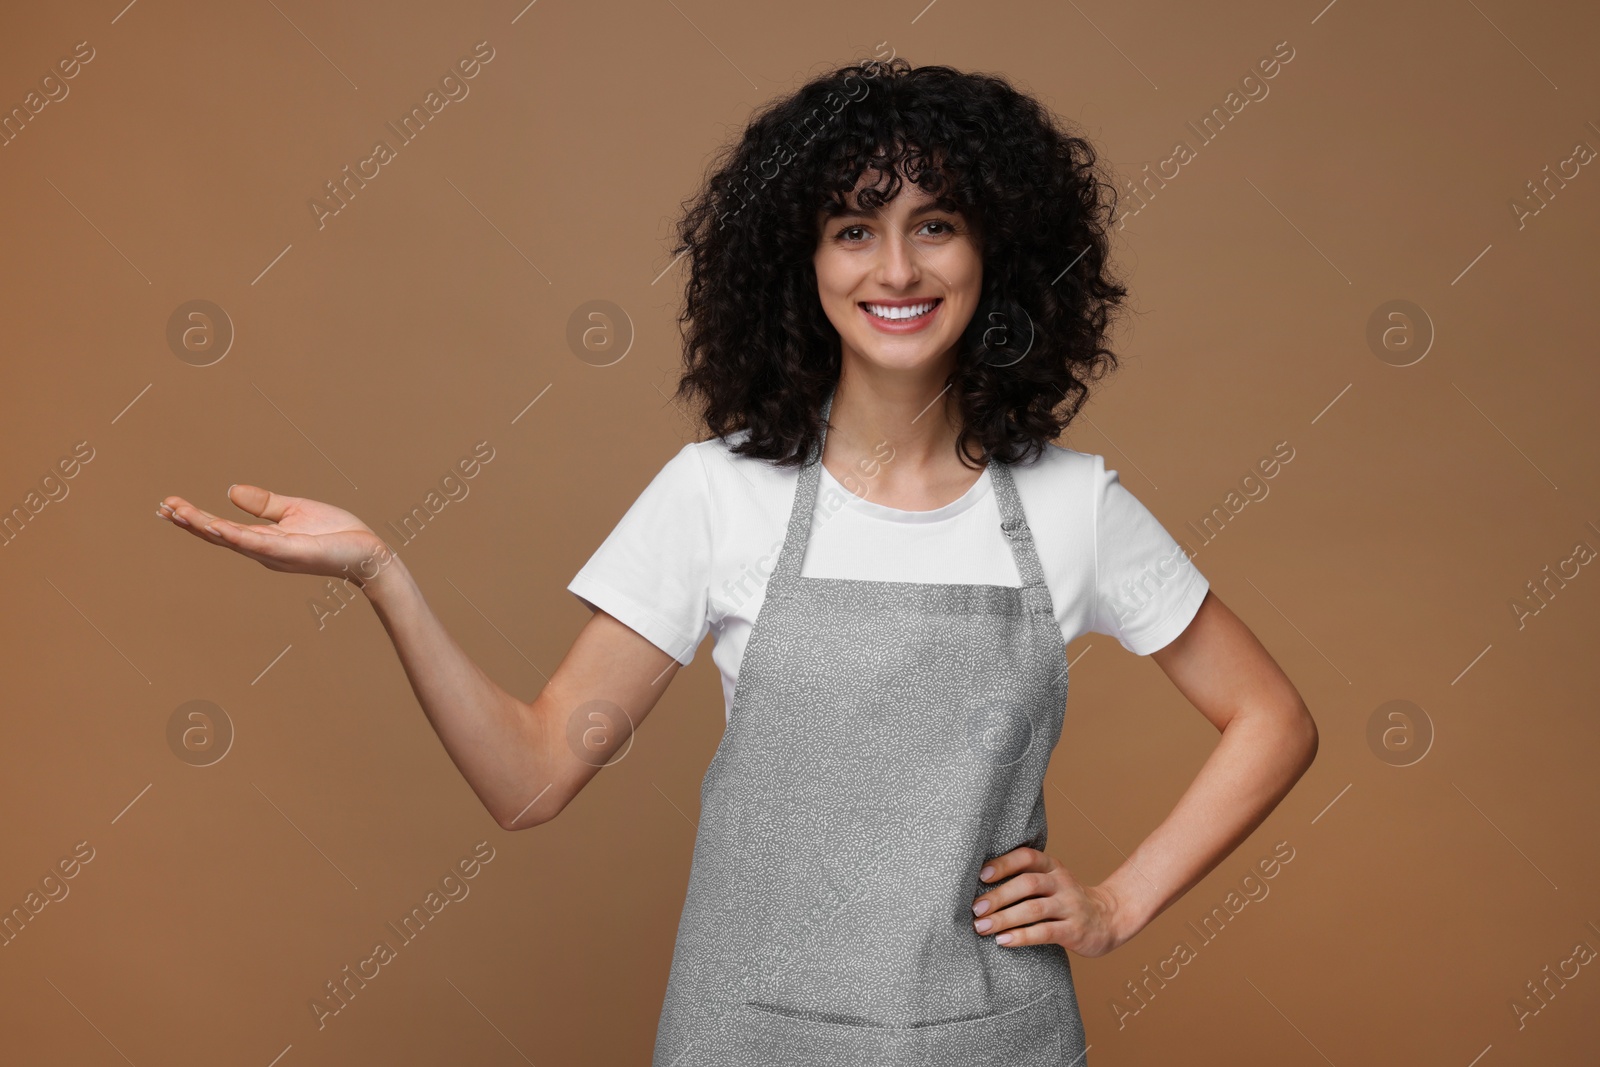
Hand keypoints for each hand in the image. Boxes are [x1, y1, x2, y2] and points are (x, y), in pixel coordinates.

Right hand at [157, 484, 395, 586]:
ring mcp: (275, 554)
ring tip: (177, 513)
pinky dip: (236, 536)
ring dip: (204, 527)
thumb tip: (230, 490)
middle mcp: (263, 550)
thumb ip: (263, 504)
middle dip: (190, 523)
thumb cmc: (335, 534)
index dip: (195, 518)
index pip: (222, 528)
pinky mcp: (291, 553)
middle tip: (162, 508)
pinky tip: (216, 527)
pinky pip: (258, 544)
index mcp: (263, 540)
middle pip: (219, 535)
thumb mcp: (294, 511)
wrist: (368, 552)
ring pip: (232, 539)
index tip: (169, 504)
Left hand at [970, 846, 1127, 957]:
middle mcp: (1062, 882)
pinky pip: (1044, 932)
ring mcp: (1070, 906)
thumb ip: (1026, 879)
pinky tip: (1003, 941)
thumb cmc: (1067, 900)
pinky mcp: (1074, 930)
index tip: (980, 876)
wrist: (1110, 919)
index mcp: (1053, 866)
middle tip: (975, 909)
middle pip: (1027, 884)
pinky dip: (1021, 936)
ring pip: (1033, 909)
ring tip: (982, 927)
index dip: (1003, 864)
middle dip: (998, 896)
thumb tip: (979, 888)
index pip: (1026, 857)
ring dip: (1004, 918)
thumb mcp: (1052, 881)